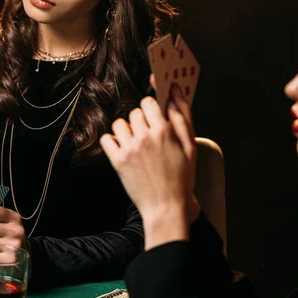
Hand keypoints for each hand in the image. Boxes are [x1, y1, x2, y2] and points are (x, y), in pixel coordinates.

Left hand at [100, 85, 199, 247]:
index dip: (152, 109)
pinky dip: (112, 142)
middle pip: (135, 112)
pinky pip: (106, 139)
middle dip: (142, 121)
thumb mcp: (190, 145)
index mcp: (164, 131)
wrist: (166, 207)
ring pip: (120, 124)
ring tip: (136, 144)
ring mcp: (129, 149)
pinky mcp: (117, 161)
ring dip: (127, 130)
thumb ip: (182, 115)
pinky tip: (123, 150)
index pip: (149, 102)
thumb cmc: (181, 177)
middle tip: (149, 137)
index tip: (154, 116)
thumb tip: (174, 90)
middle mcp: (145, 137)